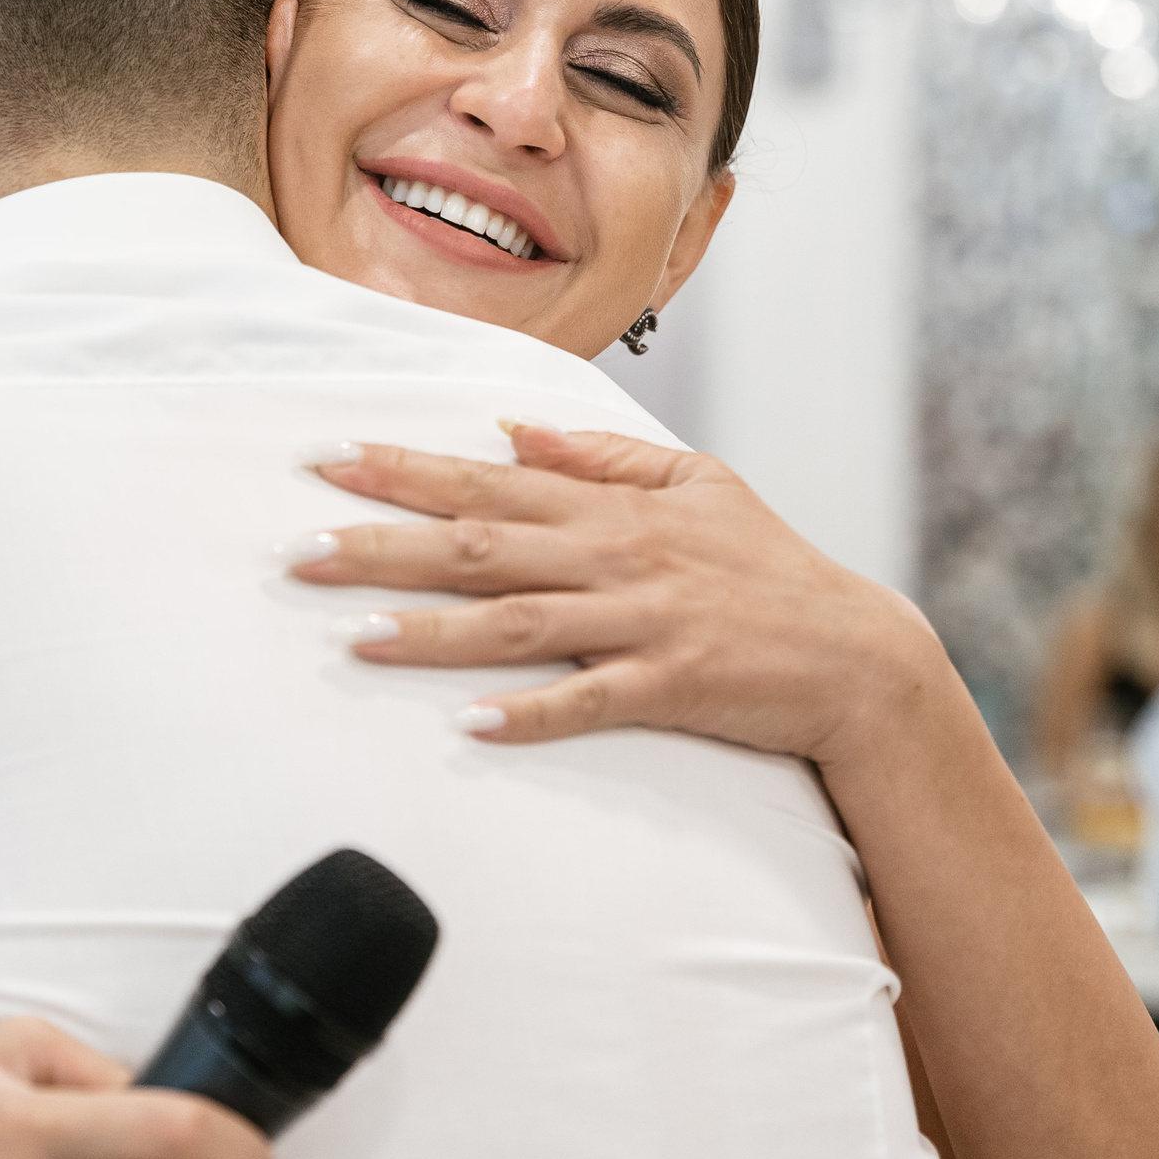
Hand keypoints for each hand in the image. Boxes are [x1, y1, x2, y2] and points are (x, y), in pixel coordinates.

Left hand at [285, 423, 953, 767]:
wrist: (855, 656)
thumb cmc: (770, 568)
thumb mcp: (698, 482)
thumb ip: (602, 457)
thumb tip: (511, 433)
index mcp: (616, 508)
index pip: (491, 481)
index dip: (407, 470)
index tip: (331, 459)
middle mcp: (620, 557)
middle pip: (484, 546)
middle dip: (388, 545)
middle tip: (303, 550)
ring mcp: (644, 622)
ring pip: (520, 622)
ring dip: (435, 630)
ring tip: (357, 636)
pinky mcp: (672, 684)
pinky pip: (591, 701)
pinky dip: (533, 712)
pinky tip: (471, 725)